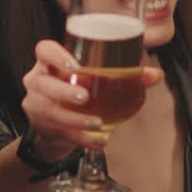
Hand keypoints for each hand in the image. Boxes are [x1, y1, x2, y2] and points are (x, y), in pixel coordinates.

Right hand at [20, 40, 164, 156]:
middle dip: (64, 90)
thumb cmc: (77, 90)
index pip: (44, 50)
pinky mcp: (43, 127)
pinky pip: (61, 133)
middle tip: (85, 96)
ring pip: (49, 110)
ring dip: (75, 118)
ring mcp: (36, 104)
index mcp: (50, 63)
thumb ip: (126, 74)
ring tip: (97, 122)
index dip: (56, 55)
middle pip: (42, 82)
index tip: (75, 65)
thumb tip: (155, 75)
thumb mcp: (95, 78)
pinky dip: (82, 138)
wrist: (58, 124)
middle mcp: (38, 81)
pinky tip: (98, 140)